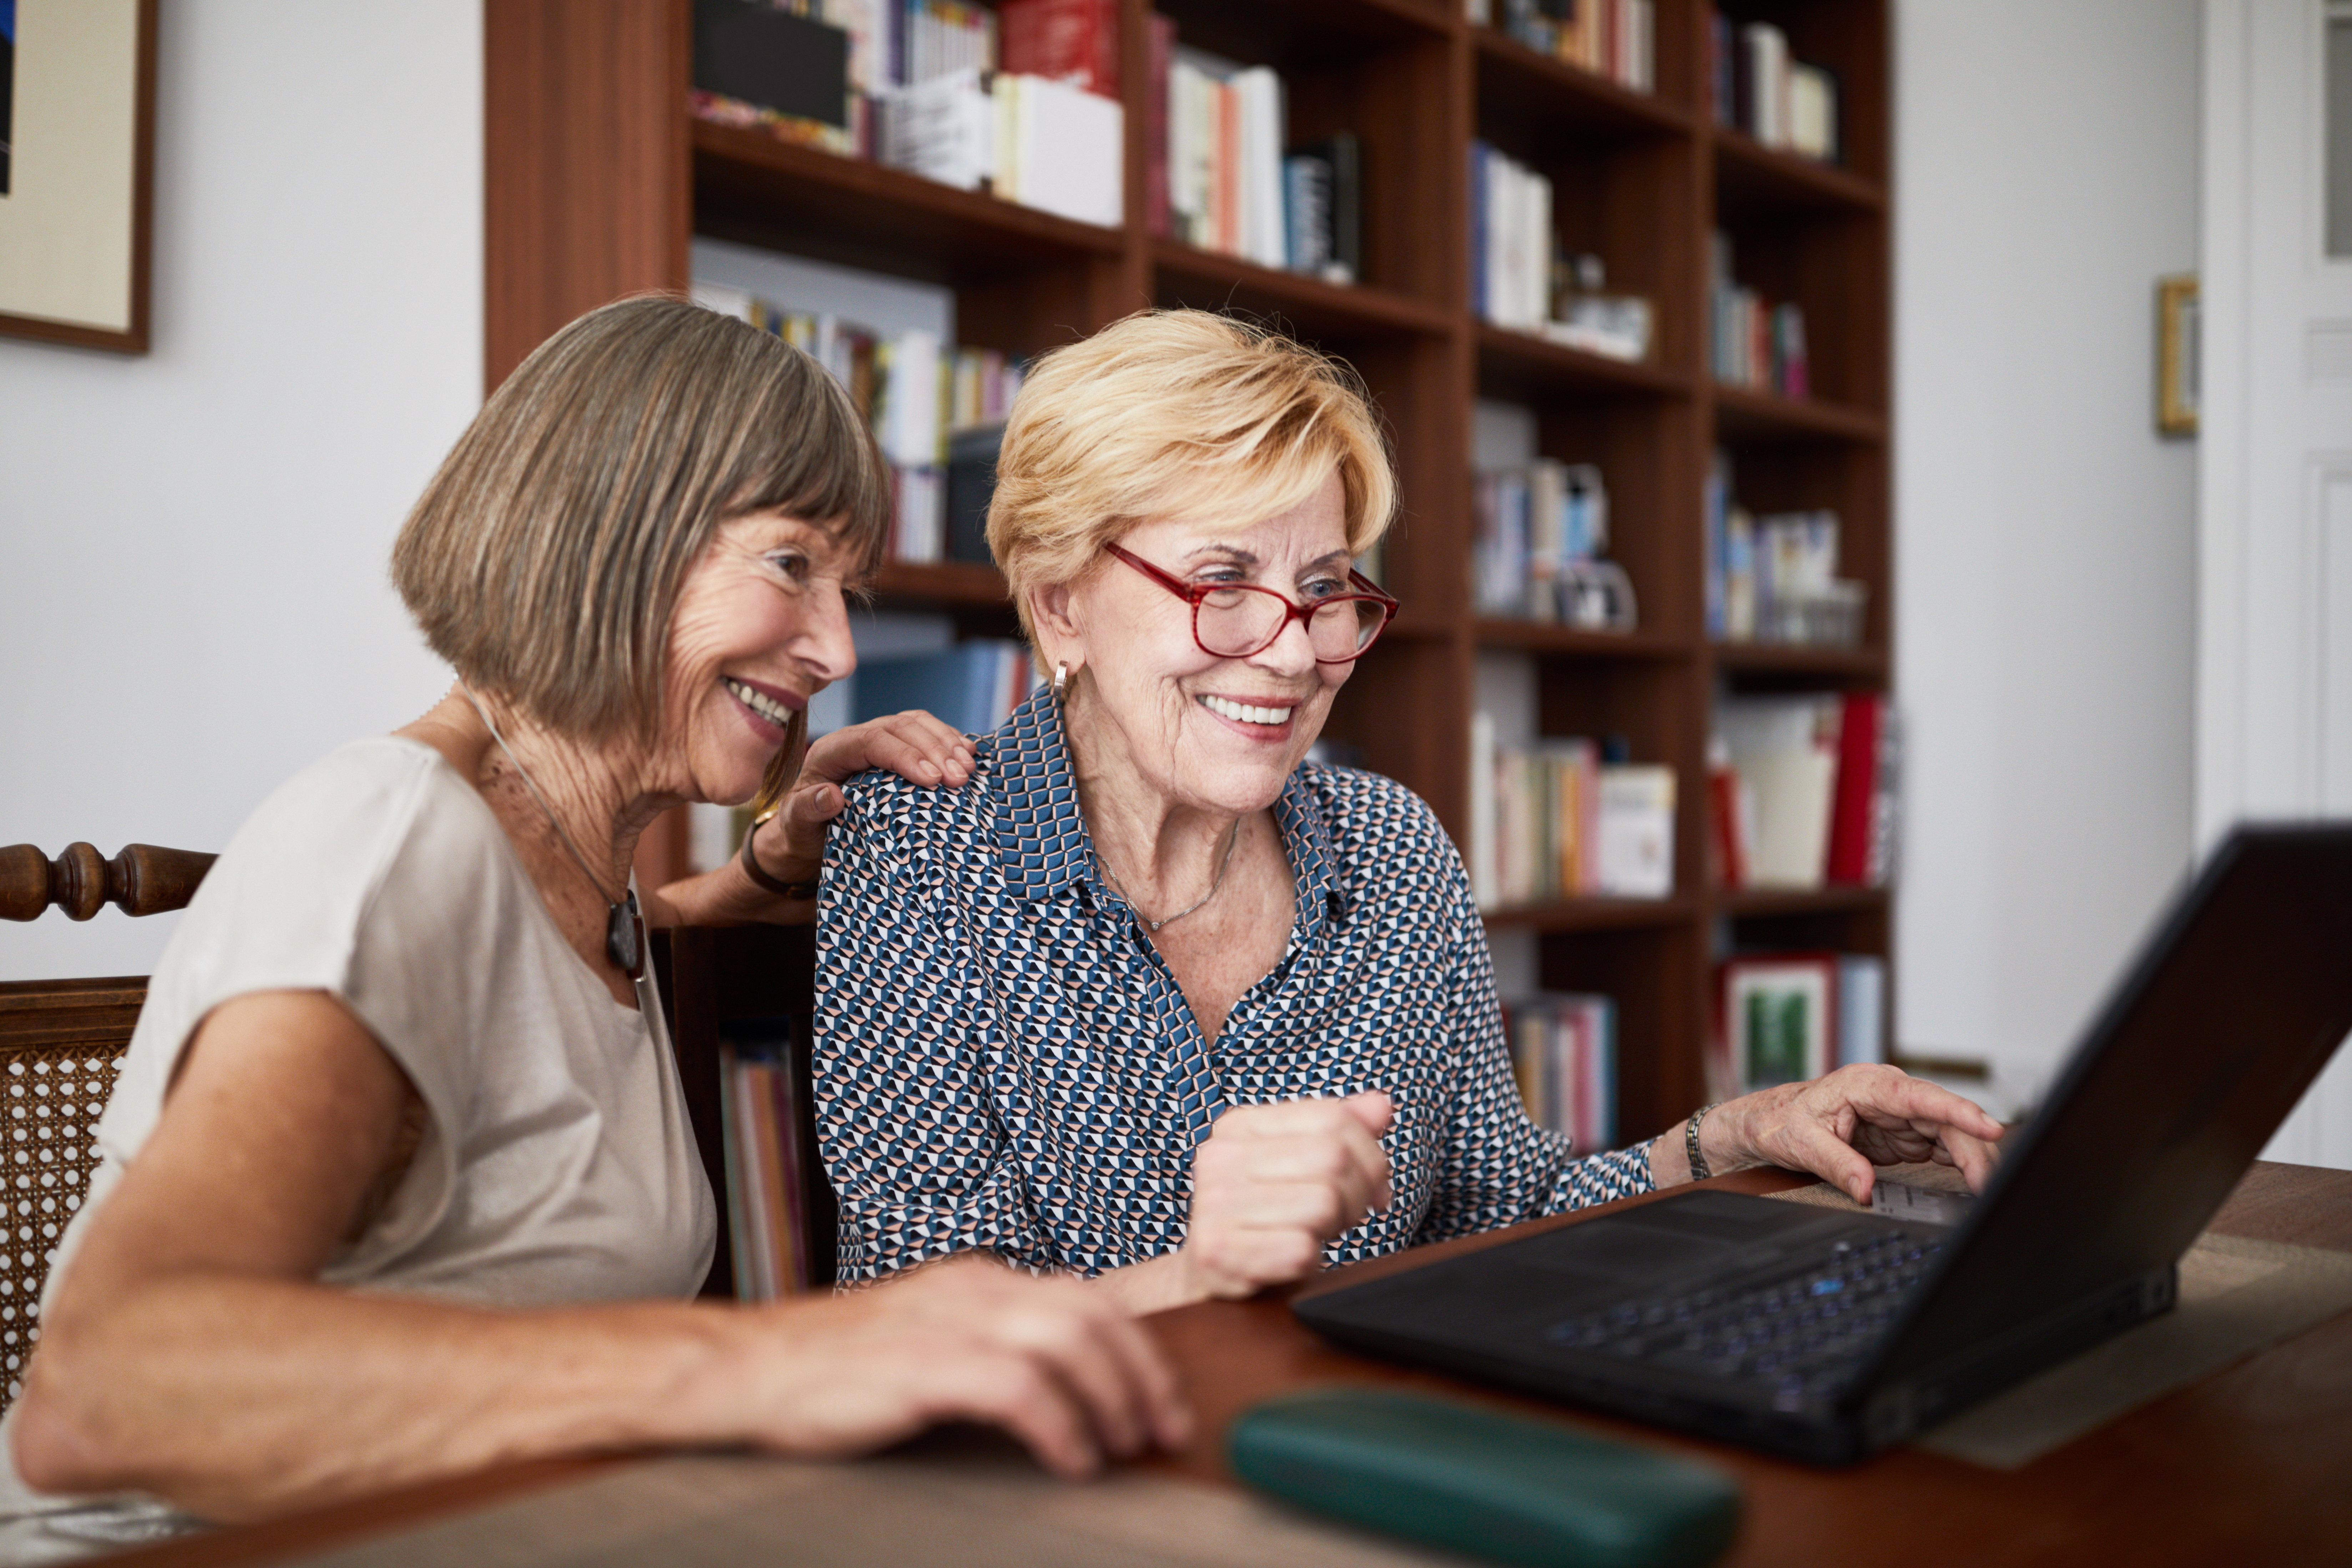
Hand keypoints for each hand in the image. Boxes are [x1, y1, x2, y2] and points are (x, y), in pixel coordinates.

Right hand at [741, 1253, 1188, 1477]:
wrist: (748, 1369)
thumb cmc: (837, 1368)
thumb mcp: (929, 1338)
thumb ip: (990, 1344)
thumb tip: (1066, 1378)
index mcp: (976, 1281)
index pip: (1085, 1297)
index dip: (1137, 1348)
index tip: (1164, 1400)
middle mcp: (970, 1291)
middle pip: (1090, 1314)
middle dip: (1141, 1374)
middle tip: (1164, 1430)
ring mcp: (945, 1324)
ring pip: (1065, 1340)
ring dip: (1111, 1396)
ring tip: (1125, 1444)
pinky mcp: (920, 1366)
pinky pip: (1015, 1388)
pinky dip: (1058, 1423)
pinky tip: (1071, 1458)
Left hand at [745, 710, 975, 894]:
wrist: (808, 831)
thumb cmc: (802, 830)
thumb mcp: (798, 825)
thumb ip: (808, 810)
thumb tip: (832, 795)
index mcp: (830, 752)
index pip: (871, 741)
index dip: (904, 756)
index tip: (932, 780)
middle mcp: (855, 738)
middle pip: (899, 727)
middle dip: (934, 749)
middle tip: (959, 778)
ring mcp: (878, 740)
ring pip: (916, 724)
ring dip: (946, 742)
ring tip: (968, 768)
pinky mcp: (896, 747)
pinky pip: (925, 732)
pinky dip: (949, 741)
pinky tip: (968, 755)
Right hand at [1178, 1092, 1394, 1299]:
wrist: (1212, 1274)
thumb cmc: (1265, 1217)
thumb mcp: (1298, 1166)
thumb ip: (1339, 1131)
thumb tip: (1380, 1105)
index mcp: (1240, 1125)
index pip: (1332, 1118)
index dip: (1370, 1156)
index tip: (1372, 1187)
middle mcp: (1221, 1157)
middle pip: (1333, 1158)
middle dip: (1356, 1195)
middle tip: (1341, 1216)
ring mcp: (1214, 1203)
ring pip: (1323, 1202)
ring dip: (1333, 1227)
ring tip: (1312, 1233)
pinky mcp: (1217, 1251)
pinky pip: (1300, 1249)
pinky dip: (1309, 1260)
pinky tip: (1291, 1259)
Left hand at [1701, 1064, 2004, 1203]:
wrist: (1769, 1122)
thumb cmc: (1782, 1122)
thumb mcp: (1802, 1143)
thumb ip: (1837, 1164)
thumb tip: (1866, 1190)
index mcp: (1866, 1086)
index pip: (1920, 1096)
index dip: (1958, 1111)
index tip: (1988, 1129)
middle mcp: (1889, 1095)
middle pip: (1944, 1118)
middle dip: (1973, 1149)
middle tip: (1987, 1185)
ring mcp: (1900, 1115)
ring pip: (1949, 1133)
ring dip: (1971, 1158)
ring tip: (1986, 1188)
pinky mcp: (1903, 1135)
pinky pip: (1941, 1146)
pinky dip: (1959, 1163)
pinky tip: (1972, 1181)